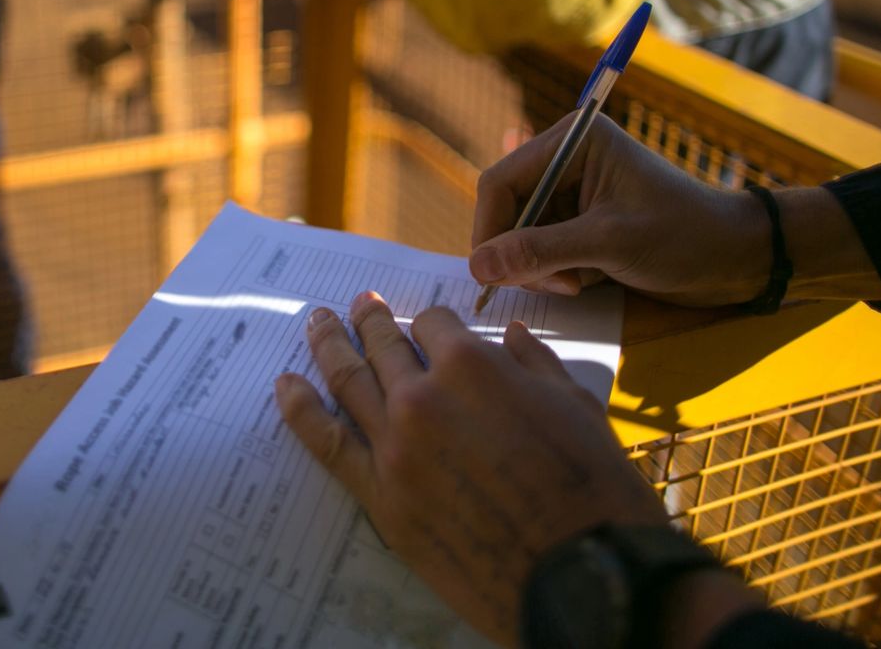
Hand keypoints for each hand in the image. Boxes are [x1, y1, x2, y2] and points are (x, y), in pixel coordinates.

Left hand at [276, 292, 666, 644]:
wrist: (582, 575)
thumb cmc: (595, 490)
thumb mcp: (576, 407)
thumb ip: (536, 363)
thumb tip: (513, 334)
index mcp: (473, 365)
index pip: (434, 324)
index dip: (431, 322)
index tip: (428, 326)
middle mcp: (423, 396)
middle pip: (383, 345)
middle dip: (369, 321)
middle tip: (355, 306)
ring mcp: (395, 446)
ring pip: (347, 381)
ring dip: (328, 346)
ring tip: (317, 323)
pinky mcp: (381, 496)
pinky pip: (328, 444)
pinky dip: (301, 410)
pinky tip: (285, 386)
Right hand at [470, 115, 880, 306]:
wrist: (740, 258)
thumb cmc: (683, 237)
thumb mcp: (608, 244)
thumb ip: (539, 252)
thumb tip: (478, 266)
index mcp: (573, 142)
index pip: (500, 181)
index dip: (490, 229)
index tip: (494, 273)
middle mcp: (567, 161)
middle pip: (508, 210)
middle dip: (521, 252)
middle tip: (553, 284)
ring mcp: (574, 193)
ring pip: (522, 235)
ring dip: (540, 267)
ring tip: (577, 284)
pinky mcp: (583, 222)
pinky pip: (544, 249)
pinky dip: (556, 272)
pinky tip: (587, 281)